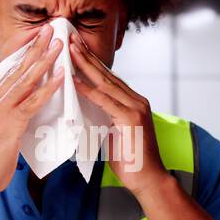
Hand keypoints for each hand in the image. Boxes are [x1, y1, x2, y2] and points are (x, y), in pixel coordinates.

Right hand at [0, 23, 63, 202]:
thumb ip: (7, 117)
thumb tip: (21, 109)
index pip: (10, 71)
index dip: (24, 53)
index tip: (36, 38)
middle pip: (18, 68)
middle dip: (35, 47)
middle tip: (50, 29)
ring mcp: (2, 110)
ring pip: (27, 79)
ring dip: (44, 60)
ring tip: (58, 44)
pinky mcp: (12, 123)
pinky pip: (34, 101)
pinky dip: (48, 87)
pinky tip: (61, 76)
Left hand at [68, 30, 171, 197]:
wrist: (149, 181)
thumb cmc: (131, 162)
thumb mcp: (114, 134)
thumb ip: (104, 119)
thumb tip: (86, 111)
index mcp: (133, 103)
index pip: (109, 78)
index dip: (92, 62)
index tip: (77, 48)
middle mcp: (136, 101)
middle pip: (107, 74)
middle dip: (87, 56)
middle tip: (71, 39)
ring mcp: (135, 108)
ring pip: (106, 82)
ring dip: (86, 65)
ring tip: (70, 50)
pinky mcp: (131, 119)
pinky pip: (105, 101)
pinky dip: (89, 90)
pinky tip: (75, 80)